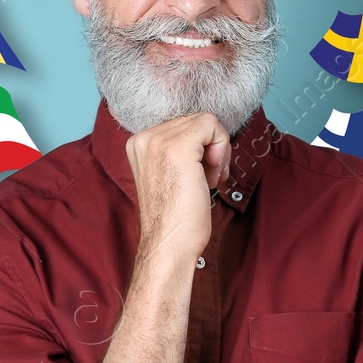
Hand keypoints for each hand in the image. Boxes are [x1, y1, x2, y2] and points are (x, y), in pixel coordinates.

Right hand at [125, 112, 230, 258]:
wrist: (169, 242)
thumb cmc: (176, 217)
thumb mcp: (171, 173)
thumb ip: (180, 150)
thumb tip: (208, 132)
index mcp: (139, 143)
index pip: (183, 125)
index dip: (201, 147)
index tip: (201, 173)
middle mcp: (144, 137)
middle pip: (196, 121)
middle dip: (211, 148)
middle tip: (208, 178)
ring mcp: (159, 140)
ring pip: (207, 122)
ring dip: (217, 151)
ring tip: (209, 179)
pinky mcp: (178, 146)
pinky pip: (213, 126)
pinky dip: (222, 149)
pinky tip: (213, 175)